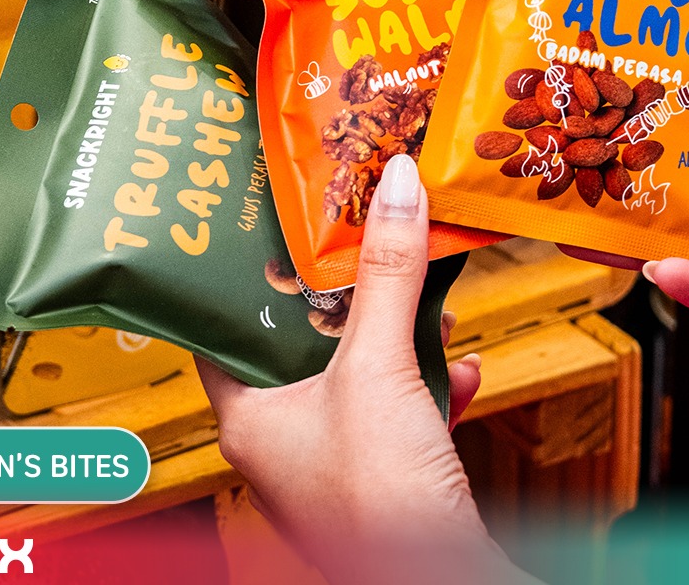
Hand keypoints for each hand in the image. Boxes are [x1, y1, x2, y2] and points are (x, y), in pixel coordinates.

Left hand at [196, 155, 532, 583]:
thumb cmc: (382, 503)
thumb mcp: (379, 366)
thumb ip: (388, 273)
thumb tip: (394, 186)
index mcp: (251, 420)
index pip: (227, 332)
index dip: (247, 281)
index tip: (272, 234)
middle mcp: (287, 442)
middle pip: (307, 345)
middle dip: (351, 301)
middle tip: (362, 254)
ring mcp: (338, 461)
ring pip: (362, 376)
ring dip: (401, 340)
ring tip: (426, 309)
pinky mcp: (387, 476)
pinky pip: (403, 412)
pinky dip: (432, 386)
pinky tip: (460, 370)